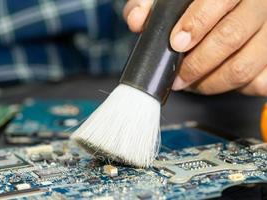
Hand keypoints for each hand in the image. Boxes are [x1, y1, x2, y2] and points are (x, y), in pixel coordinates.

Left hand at [124, 0, 266, 95]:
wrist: (228, 11)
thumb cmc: (194, 8)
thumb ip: (149, 5)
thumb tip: (136, 21)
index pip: (219, 0)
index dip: (197, 23)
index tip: (176, 43)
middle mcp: (258, 7)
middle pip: (231, 37)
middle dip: (196, 64)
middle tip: (177, 76)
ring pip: (244, 67)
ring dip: (210, 83)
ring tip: (190, 83)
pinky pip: (259, 83)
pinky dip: (234, 90)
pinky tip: (215, 81)